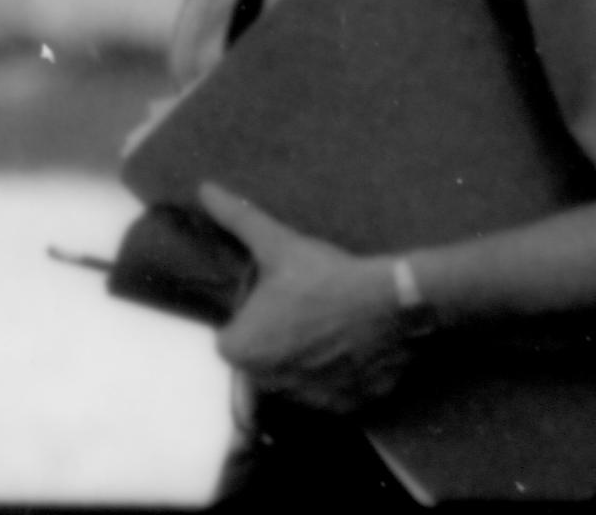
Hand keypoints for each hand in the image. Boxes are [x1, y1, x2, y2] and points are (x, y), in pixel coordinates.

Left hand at [199, 184, 414, 414]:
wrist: (390, 301)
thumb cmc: (323, 275)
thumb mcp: (276, 243)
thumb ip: (237, 218)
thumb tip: (205, 188)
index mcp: (242, 351)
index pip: (229, 342)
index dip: (247, 323)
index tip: (267, 307)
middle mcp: (270, 384)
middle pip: (261, 365)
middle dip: (273, 345)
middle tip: (298, 314)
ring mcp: (310, 400)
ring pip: (295, 382)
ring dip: (303, 363)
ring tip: (324, 329)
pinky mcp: (347, 408)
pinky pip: (331, 394)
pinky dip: (336, 378)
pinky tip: (347, 349)